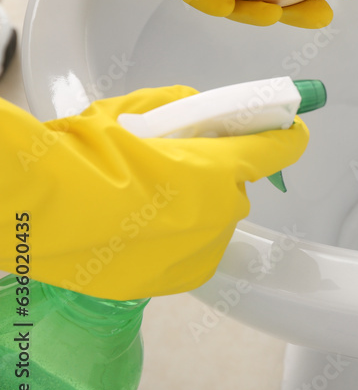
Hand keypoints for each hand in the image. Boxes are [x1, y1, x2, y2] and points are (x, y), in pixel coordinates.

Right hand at [0, 87, 308, 299]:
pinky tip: (139, 230)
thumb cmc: (80, 156)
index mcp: (217, 168)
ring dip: (196, 208)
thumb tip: (191, 118)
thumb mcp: (130, 113)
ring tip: (146, 200)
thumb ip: (175, 111)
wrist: (36, 212)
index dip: (285, 136)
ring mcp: (201, 250)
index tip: (289, 130)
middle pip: (237, 187)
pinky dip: (177, 239)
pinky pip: (192, 251)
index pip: (276, 149)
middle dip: (217, 173)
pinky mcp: (178, 279)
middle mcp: (220, 212)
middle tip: (176, 164)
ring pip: (215, 221)